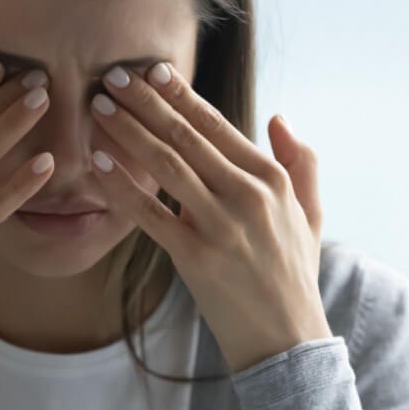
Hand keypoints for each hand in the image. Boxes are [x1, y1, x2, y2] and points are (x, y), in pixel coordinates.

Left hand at [87, 61, 332, 373]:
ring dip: (129, 133)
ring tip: (98, 108)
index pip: (216, 124)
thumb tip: (278, 118)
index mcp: (271, 178)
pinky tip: (98, 164)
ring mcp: (221, 227)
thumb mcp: (311, 214)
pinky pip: (150, 215)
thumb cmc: (293, 275)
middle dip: (145, 102)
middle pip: (186, 136)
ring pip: (166, 167)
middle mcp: (247, 195)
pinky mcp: (196, 259)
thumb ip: (301, 162)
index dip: (180, 95)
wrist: (287, 339)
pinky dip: (122, 187)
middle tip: (111, 76)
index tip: (150, 70)